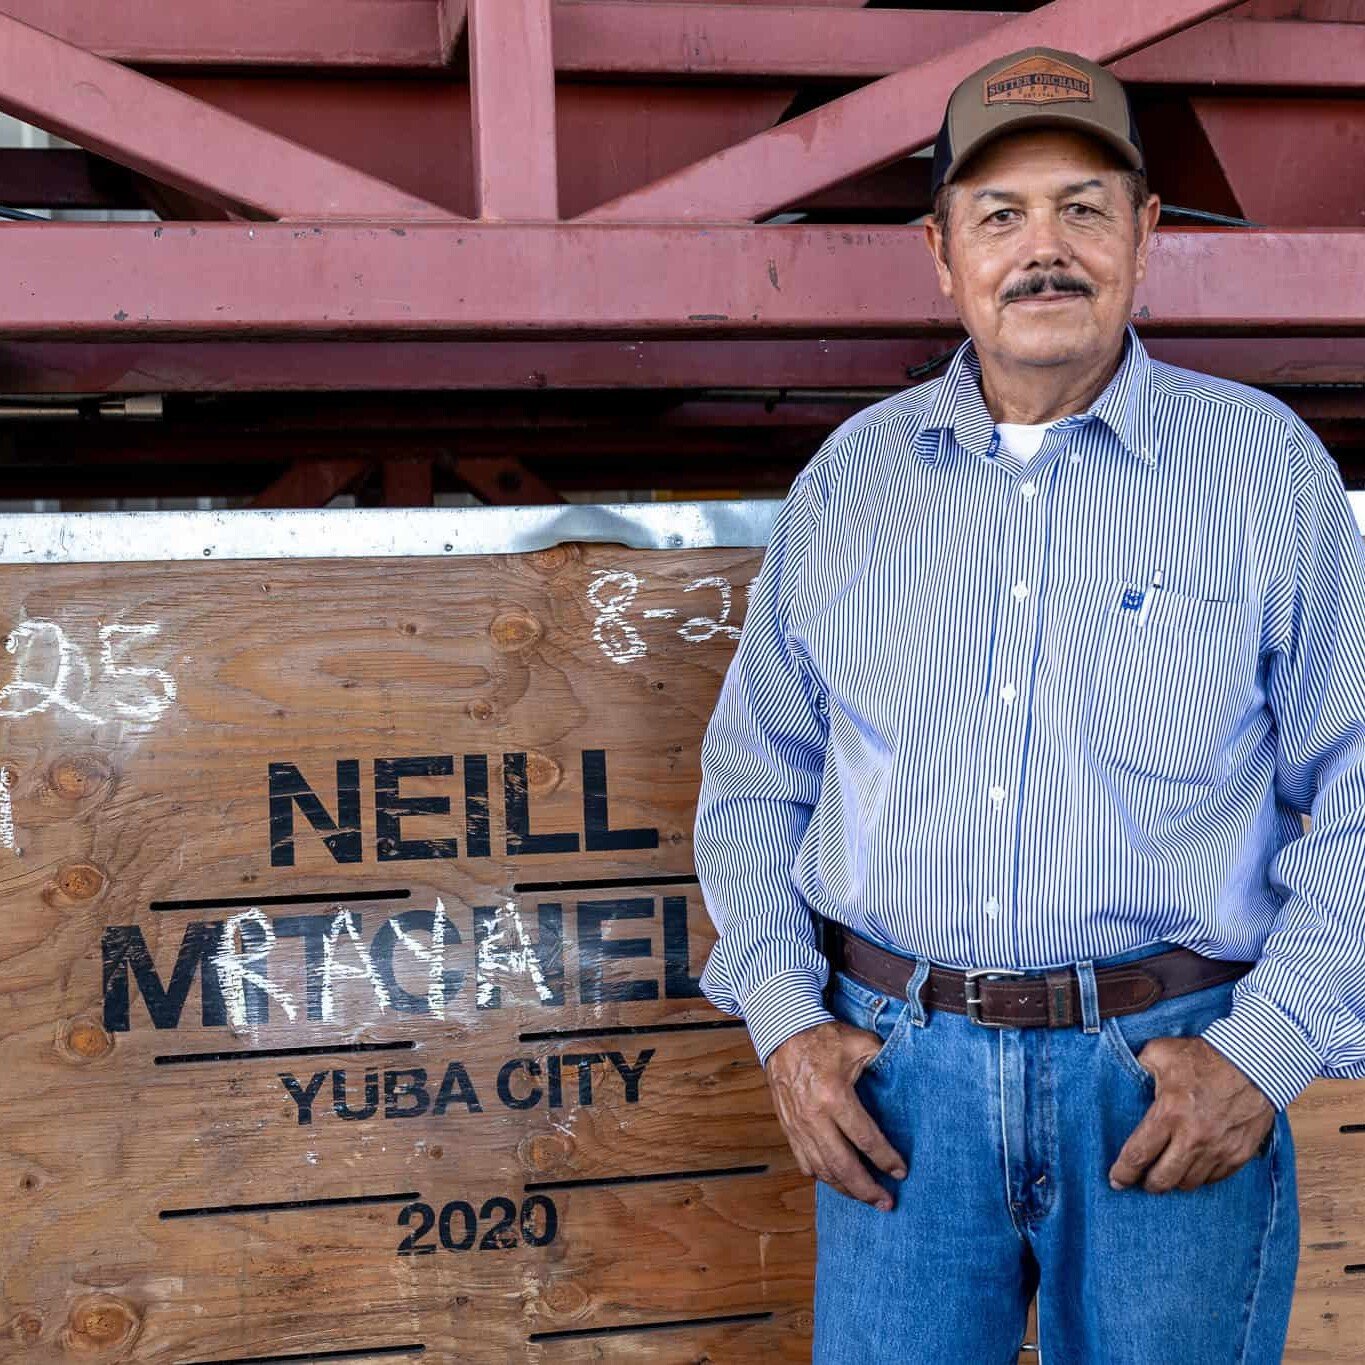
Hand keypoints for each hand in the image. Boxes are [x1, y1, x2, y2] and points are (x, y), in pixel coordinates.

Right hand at [764, 1020, 907, 1211]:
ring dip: (845, 1189)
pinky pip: (804, 1162)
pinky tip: (836, 1182)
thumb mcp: (860, 1043)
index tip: (901, 1172)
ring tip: (866, 1199)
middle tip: (887, 1203)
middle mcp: (814, 1116)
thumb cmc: (824, 1038)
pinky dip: (821, 1177)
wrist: (784, 1032)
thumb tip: (910, 1076)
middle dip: (867, 1190)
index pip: (866, 1139)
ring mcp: (798, 1125)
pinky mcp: (788, 1127)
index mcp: (834, 1096)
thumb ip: (885, 1062)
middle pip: (843, 1166)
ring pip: (822, 1170)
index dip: (886, 1159)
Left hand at [1108, 1035, 1274, 1192]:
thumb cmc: (1204, 1057)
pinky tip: (1192, 1167)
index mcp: (1169, 1113)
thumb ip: (1139, 1066)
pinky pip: (1214, 1179)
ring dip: (1175, 1181)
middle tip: (1141, 1181)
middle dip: (1148, 1183)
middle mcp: (1193, 1138)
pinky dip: (1200, 1176)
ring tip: (1167, 1173)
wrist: (1254, 1063)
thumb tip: (1125, 1076)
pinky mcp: (1239, 1155)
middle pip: (1163, 1179)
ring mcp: (1219, 1150)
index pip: (1138, 1154)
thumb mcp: (1161, 1052)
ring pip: (1189, 1183)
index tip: (1116, 1181)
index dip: (1123, 1173)